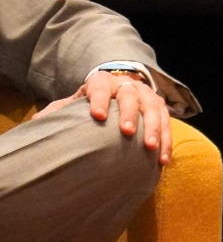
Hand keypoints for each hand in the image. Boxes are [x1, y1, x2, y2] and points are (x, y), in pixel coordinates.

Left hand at [34, 71, 173, 164]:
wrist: (116, 92)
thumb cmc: (89, 103)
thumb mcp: (73, 104)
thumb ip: (58, 112)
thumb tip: (36, 123)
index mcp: (102, 82)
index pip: (100, 86)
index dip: (98, 99)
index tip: (97, 115)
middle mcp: (127, 85)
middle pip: (131, 95)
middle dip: (131, 113)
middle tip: (127, 132)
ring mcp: (146, 95)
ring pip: (154, 107)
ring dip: (154, 128)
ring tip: (151, 148)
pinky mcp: (160, 107)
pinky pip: (167, 122)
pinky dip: (167, 140)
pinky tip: (163, 159)